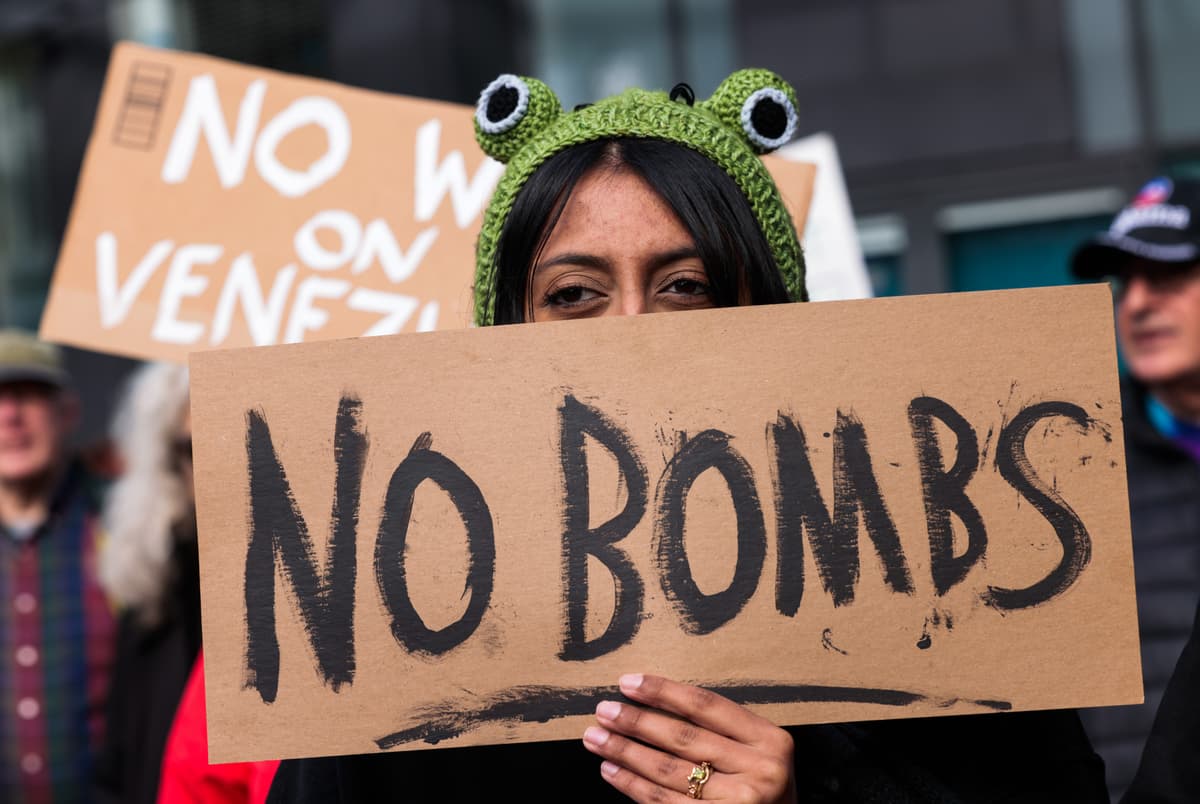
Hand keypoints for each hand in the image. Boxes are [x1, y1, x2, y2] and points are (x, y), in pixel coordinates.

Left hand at [582, 673, 796, 802]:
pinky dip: (632, 785)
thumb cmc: (762, 789)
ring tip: (596, 738)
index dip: (664, 691)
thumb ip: (722, 732)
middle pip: (683, 737)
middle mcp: (760, 770)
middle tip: (604, 711)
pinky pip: (663, 802)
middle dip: (637, 722)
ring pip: (668, 771)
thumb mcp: (758, 754)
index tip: (629, 683)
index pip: (706, 706)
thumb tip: (652, 705)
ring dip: (625, 752)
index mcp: (771, 740)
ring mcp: (740, 802)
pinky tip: (611, 770)